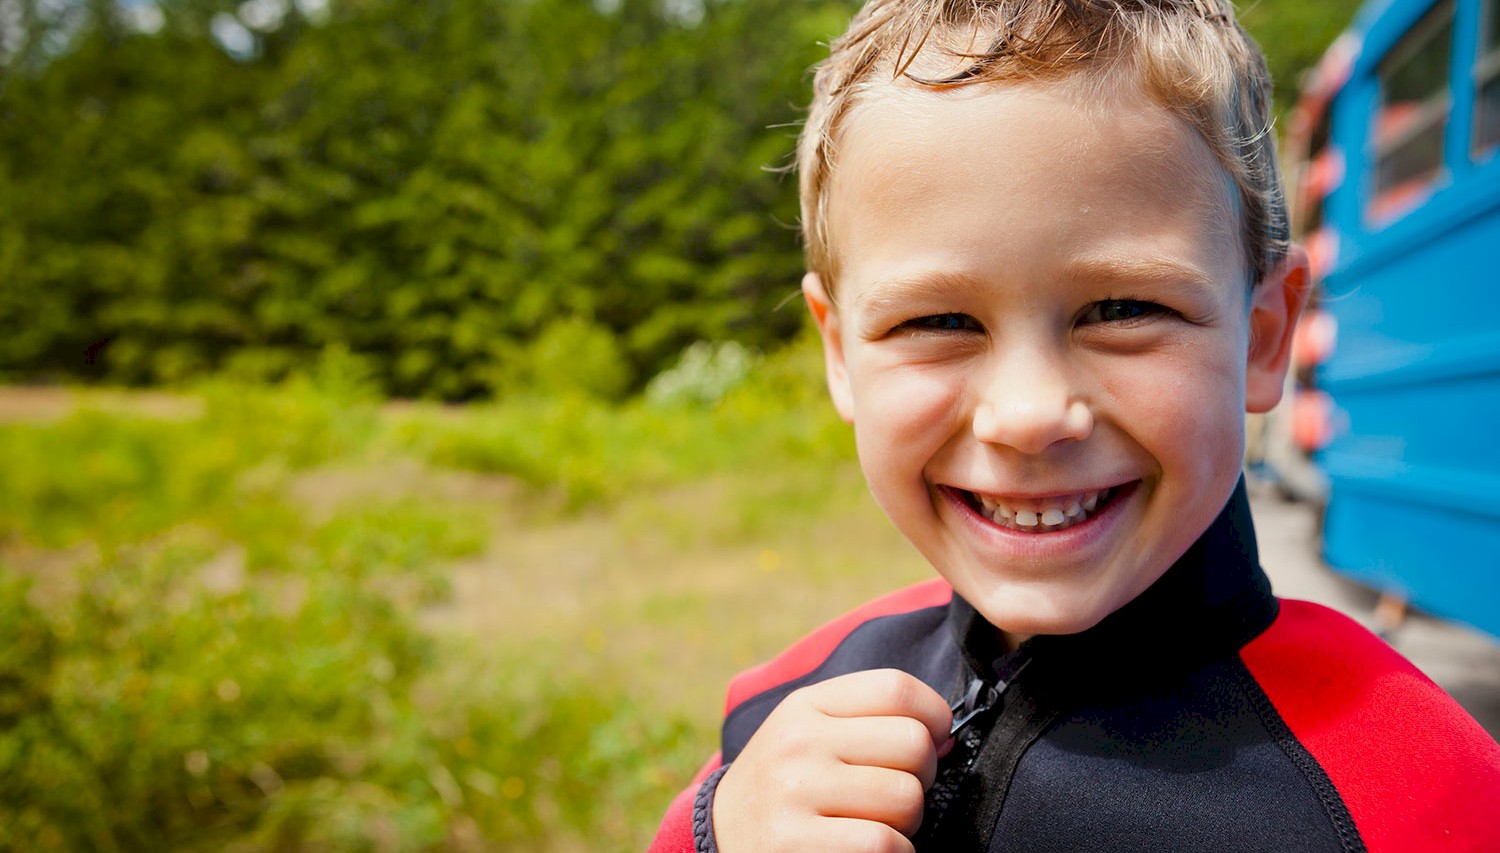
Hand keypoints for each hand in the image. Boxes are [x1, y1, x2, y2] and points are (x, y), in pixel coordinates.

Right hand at [712, 668, 953, 852]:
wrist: (721, 836)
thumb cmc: (786, 784)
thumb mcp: (810, 733)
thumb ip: (871, 721)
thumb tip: (947, 735)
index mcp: (806, 706)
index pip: (896, 688)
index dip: (934, 716)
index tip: (930, 741)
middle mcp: (797, 742)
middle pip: (914, 744)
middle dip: (922, 776)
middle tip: (894, 792)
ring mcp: (793, 793)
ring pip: (906, 798)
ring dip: (907, 822)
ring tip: (877, 822)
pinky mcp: (794, 843)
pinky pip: (884, 844)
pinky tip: (870, 849)